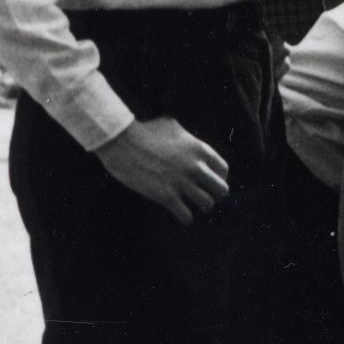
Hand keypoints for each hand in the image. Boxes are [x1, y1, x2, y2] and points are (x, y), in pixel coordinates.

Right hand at [96, 116, 228, 223]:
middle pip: (221, 190)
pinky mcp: (166, 196)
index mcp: (200, 150)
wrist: (120, 141)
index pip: (223, 170)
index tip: (212, 183)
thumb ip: (186, 135)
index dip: (220, 178)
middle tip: (206, 197)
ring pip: (207, 204)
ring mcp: (182, 183)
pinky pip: (186, 215)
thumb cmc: (143, 130)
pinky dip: (186, 218)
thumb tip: (189, 139)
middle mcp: (195, 167)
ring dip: (202, 207)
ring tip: (194, 206)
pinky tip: (182, 215)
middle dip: (215, 195)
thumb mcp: (172, 125)